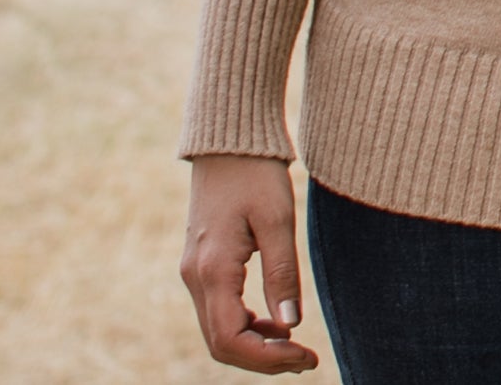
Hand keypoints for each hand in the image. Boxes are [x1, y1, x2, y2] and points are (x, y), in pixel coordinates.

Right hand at [180, 154, 319, 371]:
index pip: (230, 339)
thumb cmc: (255, 173)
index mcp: (212, 270)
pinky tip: (276, 322)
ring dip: (255, 345)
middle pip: (221, 343)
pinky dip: (246, 326)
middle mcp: (194, 278)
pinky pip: (218, 312)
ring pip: (218, 331)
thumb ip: (282, 273)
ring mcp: (194, 273)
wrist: (227, 142)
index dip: (267, 359)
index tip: (307, 358)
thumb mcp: (277, 219)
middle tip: (306, 360)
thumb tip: (291, 324)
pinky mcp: (201, 266)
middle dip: (263, 359)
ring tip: (296, 345)